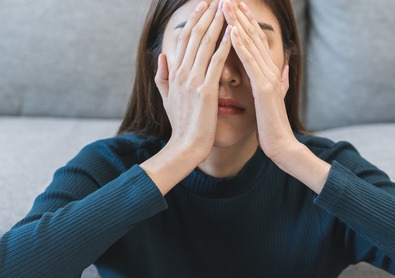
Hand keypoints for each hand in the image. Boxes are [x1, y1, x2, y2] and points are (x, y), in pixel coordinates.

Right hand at [155, 0, 232, 164]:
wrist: (185, 147)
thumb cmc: (180, 125)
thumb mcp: (165, 98)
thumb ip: (162, 76)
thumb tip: (162, 57)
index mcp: (175, 73)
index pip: (185, 40)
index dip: (194, 20)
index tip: (202, 5)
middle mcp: (182, 73)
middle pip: (195, 36)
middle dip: (206, 14)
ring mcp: (193, 80)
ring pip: (206, 44)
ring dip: (217, 22)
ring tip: (226, 7)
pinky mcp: (206, 90)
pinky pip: (216, 62)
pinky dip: (225, 44)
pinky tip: (232, 31)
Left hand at [223, 0, 296, 160]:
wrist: (282, 145)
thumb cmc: (274, 126)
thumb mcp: (276, 99)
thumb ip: (281, 81)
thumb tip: (285, 67)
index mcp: (270, 73)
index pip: (256, 42)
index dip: (246, 23)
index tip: (235, 7)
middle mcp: (271, 71)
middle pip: (254, 38)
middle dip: (241, 16)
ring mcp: (269, 78)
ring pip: (251, 45)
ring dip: (238, 23)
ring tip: (227, 6)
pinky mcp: (264, 89)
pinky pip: (250, 63)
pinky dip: (241, 46)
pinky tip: (232, 31)